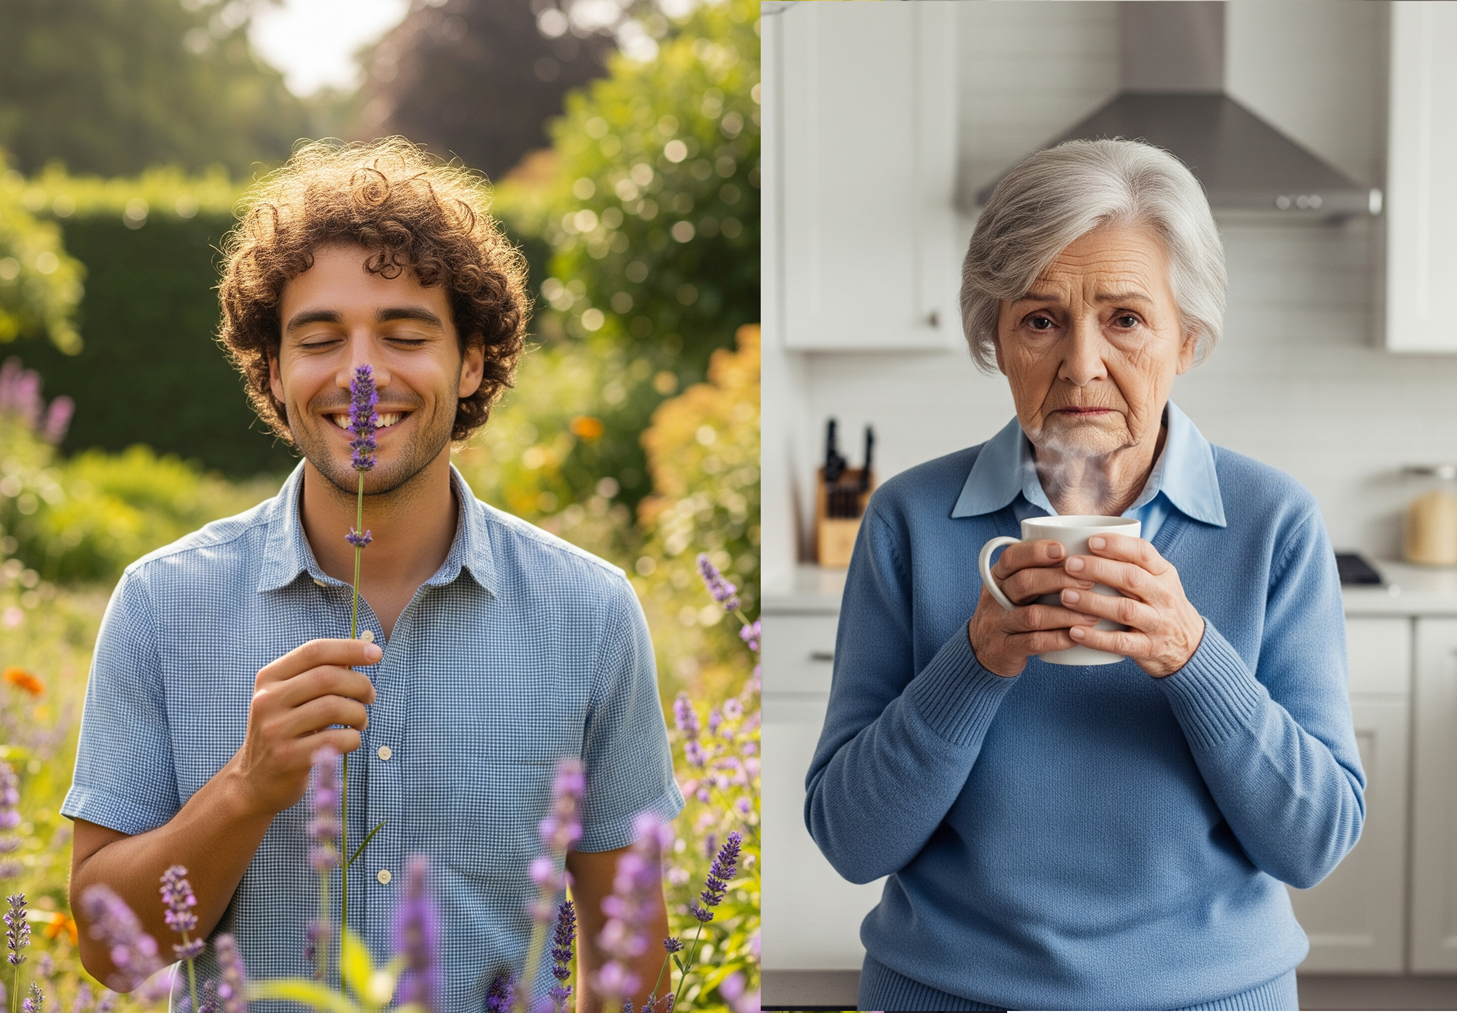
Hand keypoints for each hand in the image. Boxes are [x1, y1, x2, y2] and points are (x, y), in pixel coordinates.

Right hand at [231, 638, 380, 816]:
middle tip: (369, 697)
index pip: (314, 651)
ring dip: (359, 713)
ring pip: (334, 707)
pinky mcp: (287, 758)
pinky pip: (335, 739)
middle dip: (360, 684)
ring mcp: (274, 730)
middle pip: (327, 677)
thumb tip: (361, 654)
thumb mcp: (290, 699)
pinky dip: (353, 738)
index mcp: (269, 678)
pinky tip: (350, 741)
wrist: (255, 782)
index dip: (349, 648)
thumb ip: (318, 675)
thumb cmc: (286, 732)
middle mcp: (267, 700)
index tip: (376, 653)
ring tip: (360, 722)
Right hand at [968, 539, 1100, 676]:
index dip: (1036, 551)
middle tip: (1089, 580)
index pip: (1011, 557)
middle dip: (1059, 579)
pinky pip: (1033, 642)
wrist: (982, 651)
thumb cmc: (1011, 612)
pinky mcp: (1004, 649)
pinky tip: (1076, 636)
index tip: (1064, 550)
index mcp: (997, 577)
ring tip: (1092, 614)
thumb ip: (1036, 570)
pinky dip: (1057, 638)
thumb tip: (1080, 551)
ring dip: (1065, 614)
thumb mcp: (1012, 587)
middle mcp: (994, 598)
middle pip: (1024, 582)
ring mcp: (997, 624)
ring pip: (1032, 615)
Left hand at [1059, 533, 1204, 676]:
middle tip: (1069, 565)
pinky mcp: (1148, 648)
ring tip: (1065, 595)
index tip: (1090, 540)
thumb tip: (1085, 541)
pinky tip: (1074, 631)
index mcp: (1164, 574)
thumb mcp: (1158, 581)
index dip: (1117, 545)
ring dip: (1092, 602)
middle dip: (1098, 569)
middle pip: (1131, 578)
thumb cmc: (1161, 606)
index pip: (1143, 553)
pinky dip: (1096, 638)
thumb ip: (1132, 564)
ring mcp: (1158, 624)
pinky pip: (1120, 643)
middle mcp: (1164, 597)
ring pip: (1124, 610)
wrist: (1190, 647)